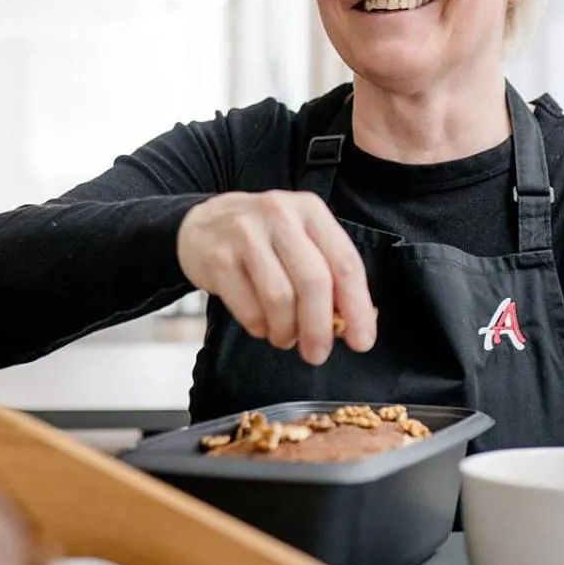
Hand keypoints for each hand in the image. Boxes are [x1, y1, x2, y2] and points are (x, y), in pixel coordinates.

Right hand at [177, 190, 376, 364]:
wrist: (201, 225)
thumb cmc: (264, 242)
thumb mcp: (300, 242)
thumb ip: (329, 276)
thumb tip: (358, 326)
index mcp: (310, 210)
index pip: (345, 262)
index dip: (357, 307)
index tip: (362, 342)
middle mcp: (279, 214)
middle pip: (313, 281)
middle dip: (319, 327)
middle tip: (318, 354)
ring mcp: (245, 233)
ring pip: (279, 297)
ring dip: (286, 331)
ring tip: (285, 338)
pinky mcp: (217, 257)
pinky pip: (248, 308)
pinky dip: (260, 327)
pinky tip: (262, 326)